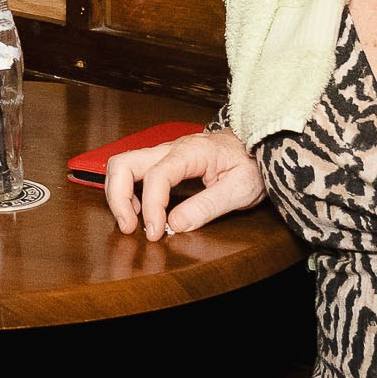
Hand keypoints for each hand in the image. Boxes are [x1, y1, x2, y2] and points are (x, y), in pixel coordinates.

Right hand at [103, 130, 263, 240]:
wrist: (258, 146)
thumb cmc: (251, 164)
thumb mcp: (240, 189)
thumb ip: (207, 207)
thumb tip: (175, 224)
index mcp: (190, 152)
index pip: (157, 177)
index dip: (152, 207)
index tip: (154, 231)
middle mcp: (171, 149)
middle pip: (124, 163)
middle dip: (118, 197)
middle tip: (128, 227)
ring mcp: (164, 154)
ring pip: (123, 165)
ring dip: (119, 194)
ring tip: (132, 222)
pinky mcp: (163, 163)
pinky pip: (133, 172)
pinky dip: (128, 193)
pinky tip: (141, 212)